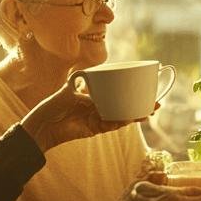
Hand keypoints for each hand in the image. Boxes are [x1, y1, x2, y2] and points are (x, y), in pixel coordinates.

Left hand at [20, 78, 154, 151]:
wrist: (43, 125)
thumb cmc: (53, 106)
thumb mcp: (67, 89)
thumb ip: (77, 82)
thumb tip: (84, 72)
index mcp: (95, 97)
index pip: (116, 94)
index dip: (130, 92)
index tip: (144, 88)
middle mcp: (100, 108)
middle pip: (124, 106)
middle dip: (141, 106)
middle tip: (157, 103)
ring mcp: (99, 119)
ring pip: (122, 116)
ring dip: (137, 115)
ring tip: (151, 111)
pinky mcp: (96, 129)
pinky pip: (112, 125)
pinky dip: (123, 121)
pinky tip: (134, 117)